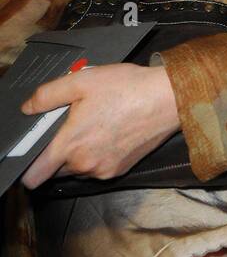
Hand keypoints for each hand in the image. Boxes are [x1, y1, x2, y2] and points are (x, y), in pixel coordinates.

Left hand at [19, 64, 180, 188]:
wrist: (168, 99)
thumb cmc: (127, 88)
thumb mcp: (82, 80)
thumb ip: (48, 95)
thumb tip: (28, 108)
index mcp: (70, 145)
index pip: (34, 176)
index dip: (27, 165)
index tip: (33, 150)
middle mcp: (85, 164)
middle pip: (54, 171)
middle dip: (56, 152)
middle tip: (70, 125)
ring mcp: (103, 170)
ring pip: (77, 169)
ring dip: (77, 154)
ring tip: (93, 125)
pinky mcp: (119, 170)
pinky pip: (97, 168)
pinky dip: (97, 155)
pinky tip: (108, 132)